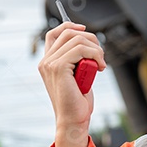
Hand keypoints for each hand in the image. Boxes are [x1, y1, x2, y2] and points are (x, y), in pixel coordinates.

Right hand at [38, 22, 105, 146]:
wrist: (73, 120)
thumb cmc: (77, 101)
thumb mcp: (77, 75)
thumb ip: (77, 60)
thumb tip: (88, 44)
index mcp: (47, 62)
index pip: (54, 34)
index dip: (69, 26)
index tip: (85, 29)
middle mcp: (45, 61)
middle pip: (69, 33)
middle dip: (90, 39)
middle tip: (100, 56)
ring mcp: (50, 64)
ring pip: (77, 40)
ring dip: (96, 49)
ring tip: (101, 64)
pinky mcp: (58, 68)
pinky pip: (80, 49)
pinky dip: (95, 55)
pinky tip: (100, 67)